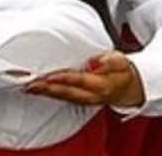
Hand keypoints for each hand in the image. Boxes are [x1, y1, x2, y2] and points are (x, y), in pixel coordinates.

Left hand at [25, 52, 144, 107]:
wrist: (131, 88)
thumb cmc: (124, 71)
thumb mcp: (121, 61)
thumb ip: (108, 61)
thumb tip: (94, 62)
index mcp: (101, 85)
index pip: (78, 80)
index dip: (62, 79)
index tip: (48, 76)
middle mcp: (92, 96)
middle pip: (67, 92)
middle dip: (47, 89)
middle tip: (30, 84)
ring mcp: (86, 100)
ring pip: (63, 97)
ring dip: (46, 93)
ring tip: (30, 88)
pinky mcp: (82, 100)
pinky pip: (64, 98)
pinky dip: (51, 95)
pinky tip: (40, 91)